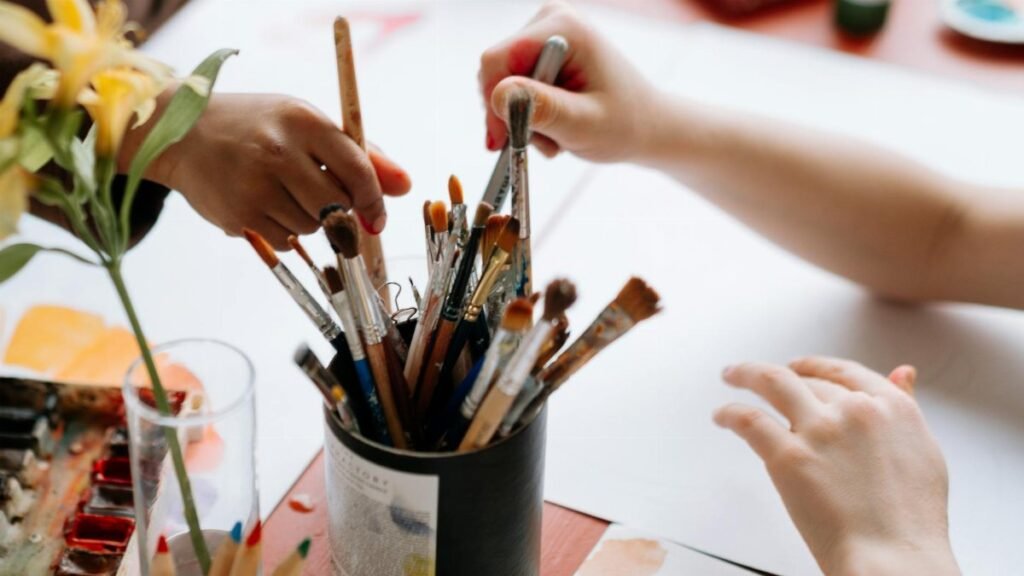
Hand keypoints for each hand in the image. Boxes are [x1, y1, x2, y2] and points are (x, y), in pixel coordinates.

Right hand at [121, 93, 410, 248]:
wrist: (181, 132)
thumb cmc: (257, 126)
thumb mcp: (307, 124)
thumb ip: (359, 154)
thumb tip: (404, 187)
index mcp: (303, 121)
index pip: (358, 169)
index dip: (374, 200)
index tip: (376, 217)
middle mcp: (278, 151)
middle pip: (337, 207)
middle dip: (342, 215)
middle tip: (332, 207)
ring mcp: (255, 185)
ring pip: (313, 228)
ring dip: (312, 222)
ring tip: (287, 194)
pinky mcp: (238, 214)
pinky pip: (286, 241)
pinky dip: (286, 232)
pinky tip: (267, 206)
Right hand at [479, 1, 659, 161]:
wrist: (646, 125)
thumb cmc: (625, 124)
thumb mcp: (583, 123)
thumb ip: (543, 108)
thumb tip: (498, 94)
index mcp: (564, 28)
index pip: (497, 59)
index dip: (492, 102)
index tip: (502, 140)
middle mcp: (551, 21)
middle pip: (496, 71)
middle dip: (512, 113)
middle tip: (542, 142)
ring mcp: (546, 35)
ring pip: (503, 83)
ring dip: (521, 118)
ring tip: (556, 135)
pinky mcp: (542, 53)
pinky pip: (513, 86)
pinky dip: (528, 114)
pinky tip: (554, 125)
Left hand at [714, 357, 958, 575]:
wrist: (894, 558)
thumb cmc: (911, 521)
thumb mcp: (924, 451)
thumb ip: (906, 408)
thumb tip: (902, 374)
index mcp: (891, 407)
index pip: (843, 372)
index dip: (816, 366)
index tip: (800, 367)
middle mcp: (854, 410)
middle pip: (807, 380)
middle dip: (781, 376)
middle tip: (760, 377)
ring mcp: (820, 431)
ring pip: (771, 381)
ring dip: (745, 373)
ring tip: (732, 374)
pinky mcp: (788, 456)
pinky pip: (749, 420)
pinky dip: (730, 413)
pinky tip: (722, 415)